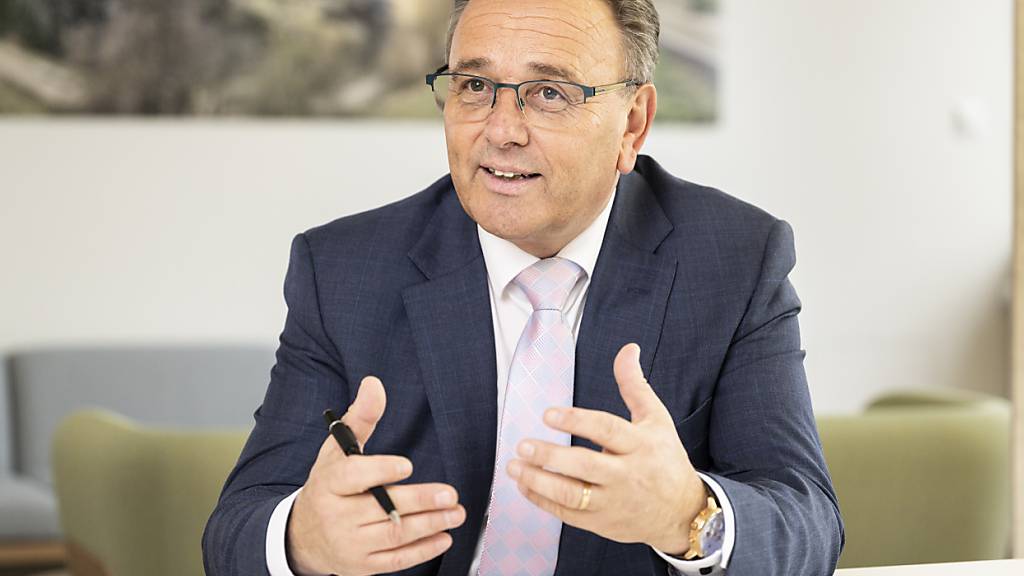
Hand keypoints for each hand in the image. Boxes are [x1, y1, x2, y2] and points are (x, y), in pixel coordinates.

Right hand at [287, 376, 465, 574]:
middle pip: (381, 509)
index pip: (351, 477)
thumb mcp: (336, 450)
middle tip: (449, 493)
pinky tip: (444, 537)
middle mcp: (336, 516)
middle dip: (419, 501)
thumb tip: (375, 384)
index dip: (379, 471)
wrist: (303, 536)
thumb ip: (359, 417)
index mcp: (329, 483)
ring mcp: (349, 544)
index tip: (407, 465)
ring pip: (393, 535)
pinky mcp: (362, 566)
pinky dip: (422, 550)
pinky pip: (395, 560)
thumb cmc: (328, 486)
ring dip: (429, 525)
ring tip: (456, 512)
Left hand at [506, 343, 705, 555]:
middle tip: (522, 445)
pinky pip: (568, 515)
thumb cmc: (664, 460)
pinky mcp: (602, 522)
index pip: (606, 430)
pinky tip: (525, 486)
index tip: (548, 414)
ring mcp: (613, 502)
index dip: (576, 421)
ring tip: (514, 466)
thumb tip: (626, 350)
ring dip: (539, 481)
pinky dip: (543, 501)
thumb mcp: (656, 419)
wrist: (683, 512)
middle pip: (585, 466)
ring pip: (572, 495)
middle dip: (550, 456)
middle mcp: (626, 475)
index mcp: (640, 445)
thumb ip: (634, 385)